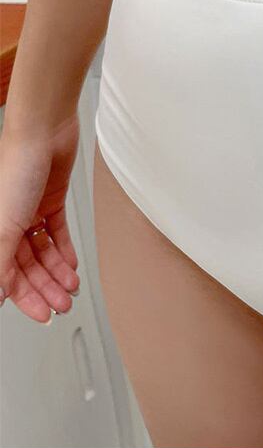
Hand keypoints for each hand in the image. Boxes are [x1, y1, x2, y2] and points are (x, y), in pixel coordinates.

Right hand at [0, 113, 80, 321]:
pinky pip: (57, 233)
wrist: (44, 133)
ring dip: (58, 272)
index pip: (7, 275)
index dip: (25, 297)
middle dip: (46, 288)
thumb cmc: (16, 168)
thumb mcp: (2, 225)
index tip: (42, 314)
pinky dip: (65, 250)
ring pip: (44, 252)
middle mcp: (8, 222)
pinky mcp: (51, 200)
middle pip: (27, 266)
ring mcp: (30, 211)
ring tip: (71, 288)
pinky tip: (72, 265)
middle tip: (63, 304)